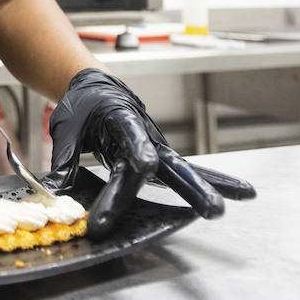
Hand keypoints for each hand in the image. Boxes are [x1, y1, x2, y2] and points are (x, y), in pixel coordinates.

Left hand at [43, 69, 255, 237]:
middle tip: (211, 211)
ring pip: (184, 172)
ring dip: (207, 190)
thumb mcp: (66, 127)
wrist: (96, 88)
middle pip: (170, 166)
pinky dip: (217, 181)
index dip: (135, 162)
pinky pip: (188, 172)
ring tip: (227, 209)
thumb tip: (55, 190)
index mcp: (122, 120)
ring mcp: (158, 149)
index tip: (143, 173)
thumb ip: (64, 158)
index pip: (132, 144)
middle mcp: (147, 137)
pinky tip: (244, 193)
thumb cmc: (82, 106)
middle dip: (190, 189)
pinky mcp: (161, 159)